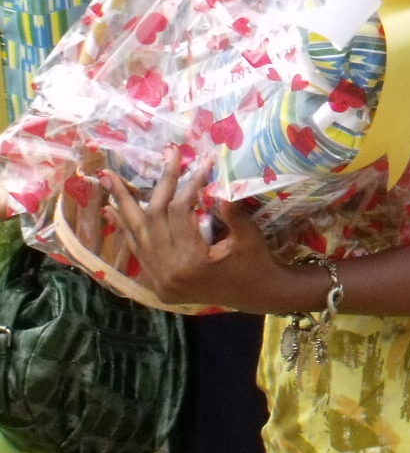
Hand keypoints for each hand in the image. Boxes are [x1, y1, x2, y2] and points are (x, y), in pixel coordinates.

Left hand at [104, 148, 282, 311]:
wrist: (256, 295)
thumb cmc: (256, 263)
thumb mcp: (249, 236)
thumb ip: (231, 209)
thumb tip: (219, 180)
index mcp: (190, 261)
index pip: (179, 212)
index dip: (188, 184)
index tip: (200, 163)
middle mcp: (167, 272)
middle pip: (152, 219)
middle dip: (154, 185)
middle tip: (158, 157)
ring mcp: (159, 279)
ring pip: (136, 234)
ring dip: (123, 204)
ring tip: (109, 179)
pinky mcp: (157, 283)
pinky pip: (137, 249)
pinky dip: (126, 228)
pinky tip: (112, 210)